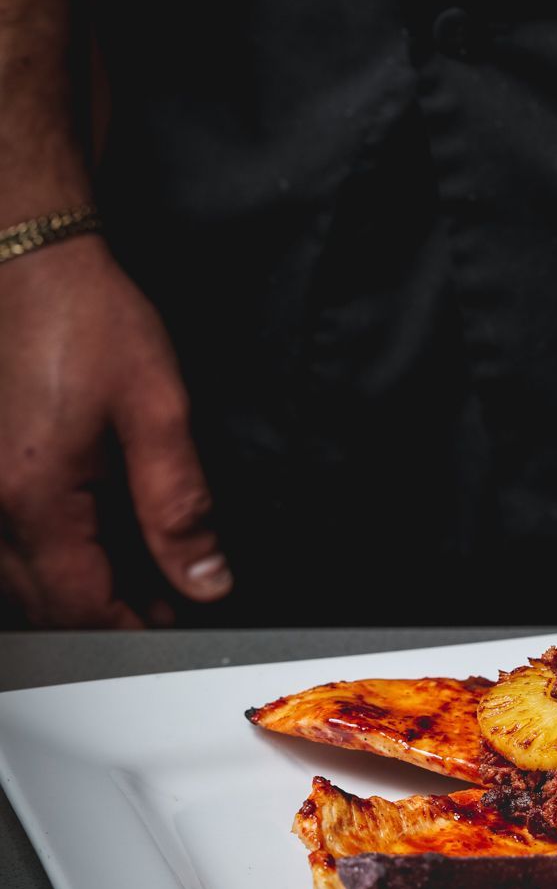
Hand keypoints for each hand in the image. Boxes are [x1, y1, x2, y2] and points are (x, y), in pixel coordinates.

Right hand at [0, 234, 231, 626]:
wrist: (27, 259)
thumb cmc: (87, 318)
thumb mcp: (157, 409)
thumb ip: (179, 505)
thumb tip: (203, 578)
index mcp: (35, 496)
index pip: (79, 606)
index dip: (131, 630)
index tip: (173, 626)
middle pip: (42, 604)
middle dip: (103, 615)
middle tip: (163, 602)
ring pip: (18, 579)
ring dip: (73, 588)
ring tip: (134, 570)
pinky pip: (6, 541)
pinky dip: (48, 554)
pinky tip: (88, 535)